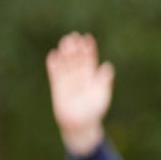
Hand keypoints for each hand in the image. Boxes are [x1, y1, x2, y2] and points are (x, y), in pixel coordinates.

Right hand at [45, 32, 113, 155]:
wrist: (80, 124)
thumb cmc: (94, 111)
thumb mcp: (102, 95)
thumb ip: (104, 80)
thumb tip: (108, 65)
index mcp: (92, 78)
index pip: (90, 60)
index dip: (89, 49)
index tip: (88, 38)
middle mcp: (80, 77)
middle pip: (77, 59)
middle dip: (76, 48)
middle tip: (74, 35)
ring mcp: (68, 81)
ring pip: (66, 64)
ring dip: (65, 53)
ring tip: (64, 41)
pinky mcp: (57, 87)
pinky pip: (55, 74)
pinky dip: (53, 65)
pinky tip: (52, 55)